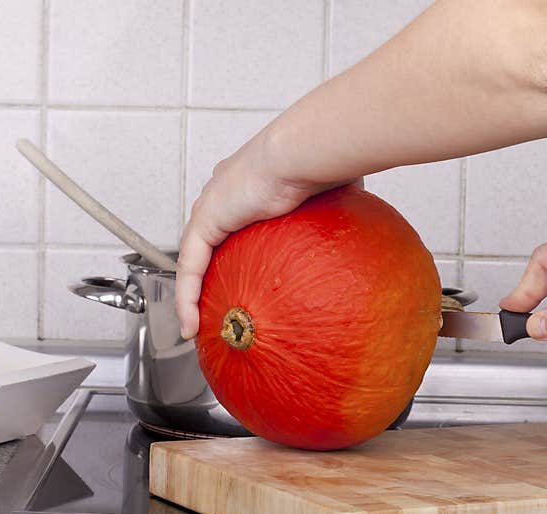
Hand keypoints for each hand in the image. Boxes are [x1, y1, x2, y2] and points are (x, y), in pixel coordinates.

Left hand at [176, 137, 353, 339]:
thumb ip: (335, 218)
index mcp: (253, 187)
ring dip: (192, 294)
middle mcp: (227, 193)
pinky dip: (187, 297)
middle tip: (214, 309)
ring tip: (196, 328)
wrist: (306, 153)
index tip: (244, 278)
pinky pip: (190, 267)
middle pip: (209, 244)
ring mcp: (213, 206)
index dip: (236, 251)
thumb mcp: (334, 199)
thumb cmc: (325, 165)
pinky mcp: (206, 220)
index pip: (235, 223)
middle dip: (208, 278)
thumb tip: (358, 234)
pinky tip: (192, 326)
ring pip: (194, 259)